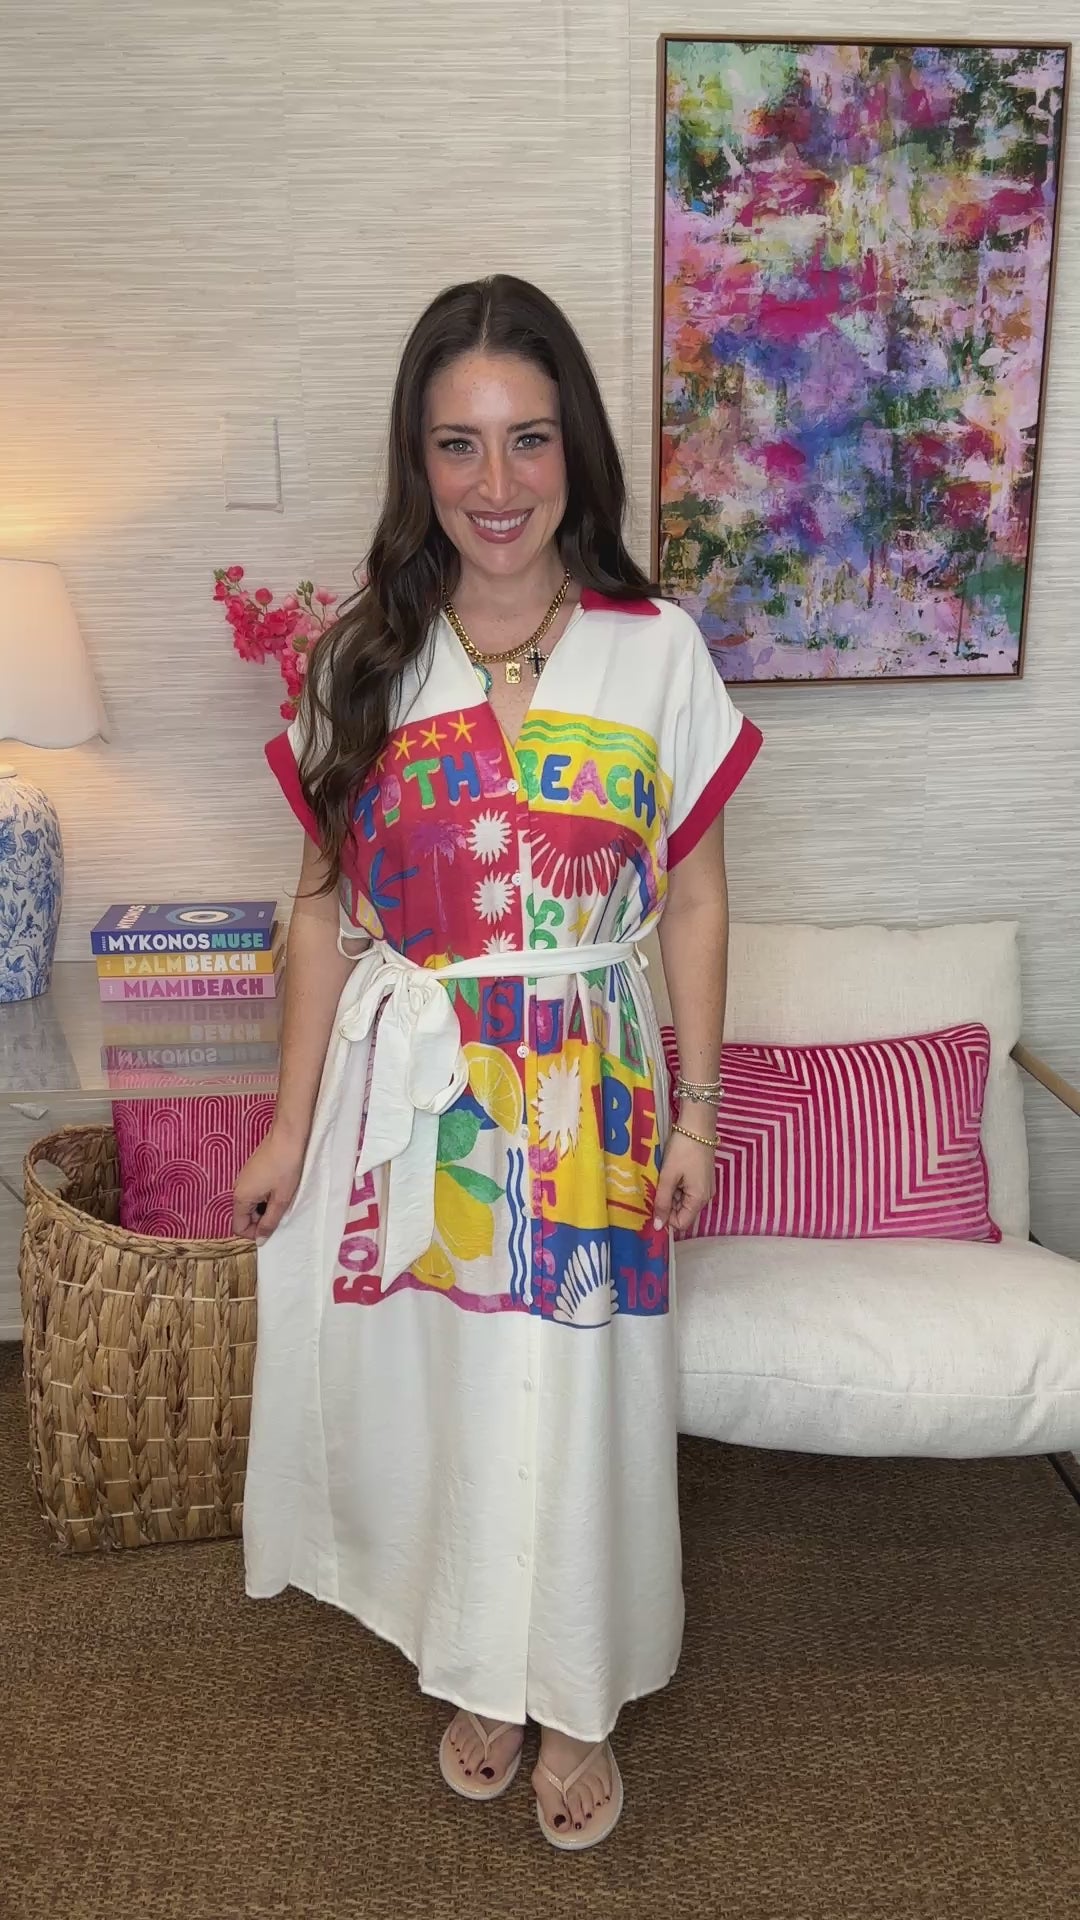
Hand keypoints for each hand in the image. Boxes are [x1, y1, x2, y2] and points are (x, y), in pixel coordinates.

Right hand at [232, 1127, 306, 1241]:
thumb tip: (260, 1241)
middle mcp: (237, 1188)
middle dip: (260, 1220)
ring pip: (250, 1204)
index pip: (238, 1227)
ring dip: (265, 1208)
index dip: (255, 1233)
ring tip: (282, 1200)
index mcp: (241, 1197)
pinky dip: (265, 1197)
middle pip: (244, 1216)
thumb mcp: (281, 1199)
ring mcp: (243, 1179)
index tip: (273, 1228)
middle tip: (281, 1213)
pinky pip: (254, 1192)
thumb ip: (269, 1222)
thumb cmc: (285, 1167)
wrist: (287, 1136)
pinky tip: (280, 1189)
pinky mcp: (252, 1172)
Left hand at [652, 1129, 715, 1234]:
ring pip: (683, 1200)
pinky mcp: (702, 1178)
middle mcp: (705, 1197)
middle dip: (667, 1203)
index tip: (654, 1201)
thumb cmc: (683, 1150)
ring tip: (663, 1176)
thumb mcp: (668, 1176)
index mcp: (698, 1199)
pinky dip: (676, 1185)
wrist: (697, 1126)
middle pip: (682, 1212)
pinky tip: (670, 1172)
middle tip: (657, 1185)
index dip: (665, 1217)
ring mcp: (705, 1187)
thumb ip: (662, 1202)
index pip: (681, 1223)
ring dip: (671, 1192)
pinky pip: (687, 1190)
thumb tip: (658, 1227)